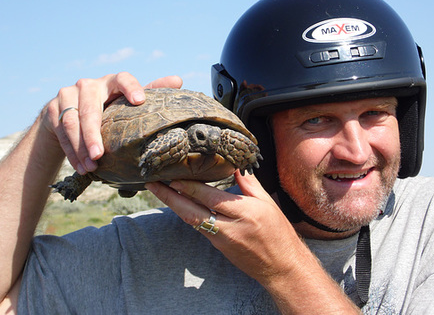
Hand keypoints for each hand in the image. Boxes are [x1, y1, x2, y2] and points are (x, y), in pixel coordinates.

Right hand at [42, 72, 182, 174]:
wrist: (68, 111)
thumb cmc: (108, 107)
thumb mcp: (127, 101)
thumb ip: (151, 91)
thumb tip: (178, 81)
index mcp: (111, 82)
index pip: (122, 78)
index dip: (130, 87)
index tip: (140, 101)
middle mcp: (88, 85)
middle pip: (89, 108)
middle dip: (93, 133)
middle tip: (100, 155)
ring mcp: (67, 95)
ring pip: (71, 122)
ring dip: (80, 147)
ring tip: (91, 167)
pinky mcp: (52, 109)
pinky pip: (60, 134)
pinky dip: (71, 152)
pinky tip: (81, 167)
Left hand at [146, 171, 308, 284]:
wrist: (281, 267)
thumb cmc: (278, 233)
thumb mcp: (267, 203)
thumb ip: (249, 184)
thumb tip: (235, 165)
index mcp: (244, 213)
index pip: (210, 198)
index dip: (189, 187)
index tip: (174, 176)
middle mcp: (229, 228)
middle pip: (191, 212)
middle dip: (169, 197)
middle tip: (152, 184)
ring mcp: (221, 240)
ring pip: (191, 221)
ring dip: (174, 205)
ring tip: (161, 191)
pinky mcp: (218, 247)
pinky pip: (199, 227)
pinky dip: (188, 214)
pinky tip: (180, 204)